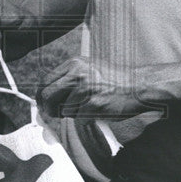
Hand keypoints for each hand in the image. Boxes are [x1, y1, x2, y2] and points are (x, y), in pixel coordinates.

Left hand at [37, 56, 168, 122]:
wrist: (139, 85)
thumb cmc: (114, 80)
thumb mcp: (88, 69)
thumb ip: (68, 79)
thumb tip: (46, 97)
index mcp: (74, 63)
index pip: (45, 81)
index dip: (41, 97)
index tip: (43, 105)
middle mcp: (77, 73)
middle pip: (48, 96)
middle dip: (48, 109)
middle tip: (53, 114)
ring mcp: (85, 89)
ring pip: (64, 110)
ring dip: (73, 113)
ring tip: (89, 106)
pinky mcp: (94, 104)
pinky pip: (79, 117)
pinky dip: (85, 117)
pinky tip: (98, 109)